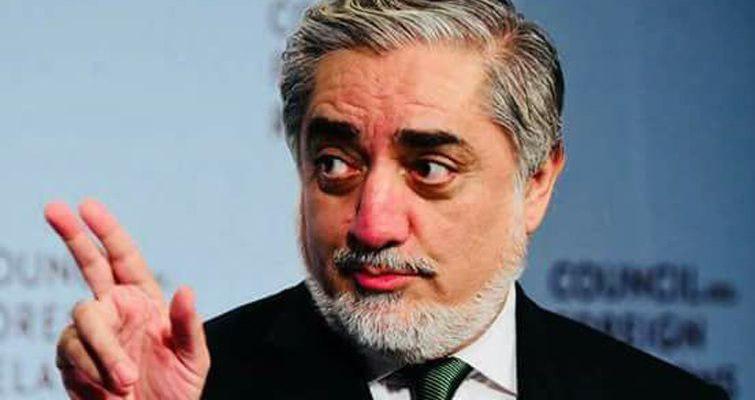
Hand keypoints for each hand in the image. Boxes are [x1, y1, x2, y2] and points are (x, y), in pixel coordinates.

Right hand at [46, 199, 209, 398]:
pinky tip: (108, 391)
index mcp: (144, 300)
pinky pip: (72, 356)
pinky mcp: (72, 361)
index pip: (123, 257)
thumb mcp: (194, 357)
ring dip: (103, 352)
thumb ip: (188, 325)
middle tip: (53, 207)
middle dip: (72, 235)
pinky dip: (91, 373)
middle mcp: (115, 309)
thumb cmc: (177, 389)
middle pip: (88, 265)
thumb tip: (186, 290)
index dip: (106, 230)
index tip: (87, 205)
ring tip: (126, 383)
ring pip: (83, 322)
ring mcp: (92, 334)